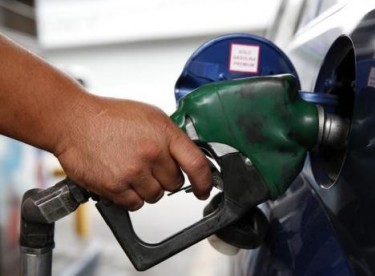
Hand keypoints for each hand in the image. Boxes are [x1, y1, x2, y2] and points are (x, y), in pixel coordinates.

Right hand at [54, 94, 211, 210]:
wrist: (73, 121)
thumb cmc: (109, 116)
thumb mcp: (150, 116)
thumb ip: (170, 137)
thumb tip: (186, 157)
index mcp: (165, 134)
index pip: (196, 164)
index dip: (205, 181)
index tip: (204, 189)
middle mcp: (152, 153)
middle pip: (174, 183)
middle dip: (166, 178)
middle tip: (150, 167)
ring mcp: (133, 171)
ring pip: (155, 196)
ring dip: (148, 189)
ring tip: (132, 171)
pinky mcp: (115, 187)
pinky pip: (135, 204)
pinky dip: (130, 197)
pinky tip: (122, 180)